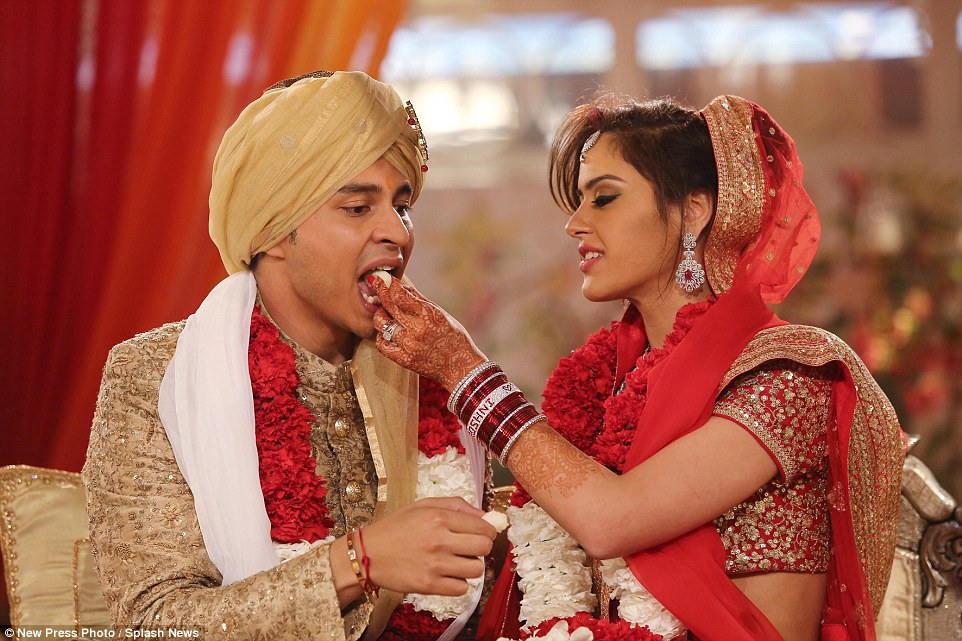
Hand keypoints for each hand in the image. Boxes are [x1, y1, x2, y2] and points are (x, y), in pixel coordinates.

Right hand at [360, 497, 495, 595]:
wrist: (368, 553)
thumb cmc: (396, 527)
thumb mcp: (423, 505)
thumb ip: (455, 505)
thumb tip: (484, 516)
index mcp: (440, 517)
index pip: (483, 527)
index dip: (488, 532)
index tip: (483, 534)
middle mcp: (440, 540)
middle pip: (484, 548)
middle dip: (482, 548)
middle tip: (471, 548)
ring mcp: (435, 565)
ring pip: (476, 570)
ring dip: (471, 566)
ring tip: (457, 562)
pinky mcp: (428, 585)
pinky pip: (461, 589)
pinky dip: (459, 584)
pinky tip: (448, 576)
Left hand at [369, 276, 485, 389]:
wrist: (460, 368)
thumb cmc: (454, 338)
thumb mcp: (441, 314)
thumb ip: (420, 300)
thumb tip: (401, 286)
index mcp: (428, 315)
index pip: (400, 295)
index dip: (389, 285)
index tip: (385, 279)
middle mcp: (417, 329)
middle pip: (389, 306)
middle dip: (380, 292)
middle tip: (375, 283)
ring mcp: (409, 346)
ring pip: (382, 324)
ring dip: (381, 315)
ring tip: (385, 313)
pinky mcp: (404, 360)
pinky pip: (382, 344)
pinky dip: (382, 335)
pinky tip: (388, 332)